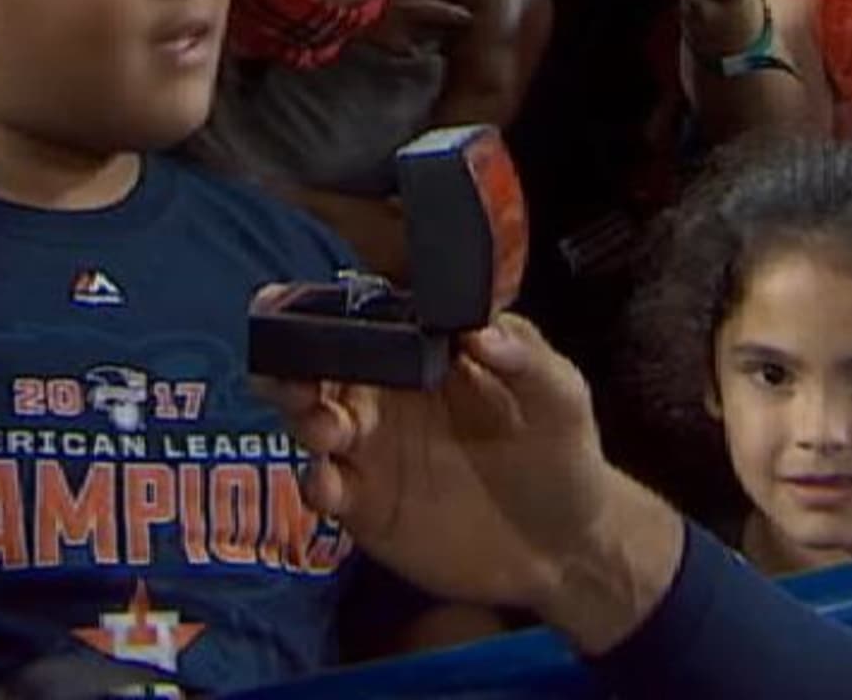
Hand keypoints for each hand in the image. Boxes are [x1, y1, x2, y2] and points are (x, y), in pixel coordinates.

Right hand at [259, 311, 681, 649]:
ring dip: (301, 415)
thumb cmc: (562, 455)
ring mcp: (370, 452)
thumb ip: (526, 358)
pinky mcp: (366, 507)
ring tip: (323, 425)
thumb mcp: (561, 397)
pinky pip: (325, 487)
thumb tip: (480, 331)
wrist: (566, 548)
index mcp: (422, 355)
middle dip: (292, 361)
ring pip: (311, 421)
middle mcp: (385, 396)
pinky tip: (331, 483)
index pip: (366, 321)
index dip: (327, 310)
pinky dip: (318, 482)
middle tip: (286, 368)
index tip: (294, 303)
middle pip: (319, 368)